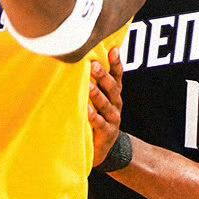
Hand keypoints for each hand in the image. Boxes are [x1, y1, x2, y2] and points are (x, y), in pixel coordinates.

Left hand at [90, 47, 122, 164]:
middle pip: (112, 87)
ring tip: (88, 86)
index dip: (116, 63)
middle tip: (93, 65)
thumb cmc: (96, 118)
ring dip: (97, 94)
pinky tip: (85, 109)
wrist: (103, 148)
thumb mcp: (97, 99)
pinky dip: (93, 115)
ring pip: (106, 104)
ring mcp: (113, 118)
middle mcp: (115, 103)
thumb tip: (80, 60)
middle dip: (103, 75)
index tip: (113, 50)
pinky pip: (99, 122)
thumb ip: (93, 83)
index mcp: (114, 93)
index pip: (117, 75)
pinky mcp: (107, 132)